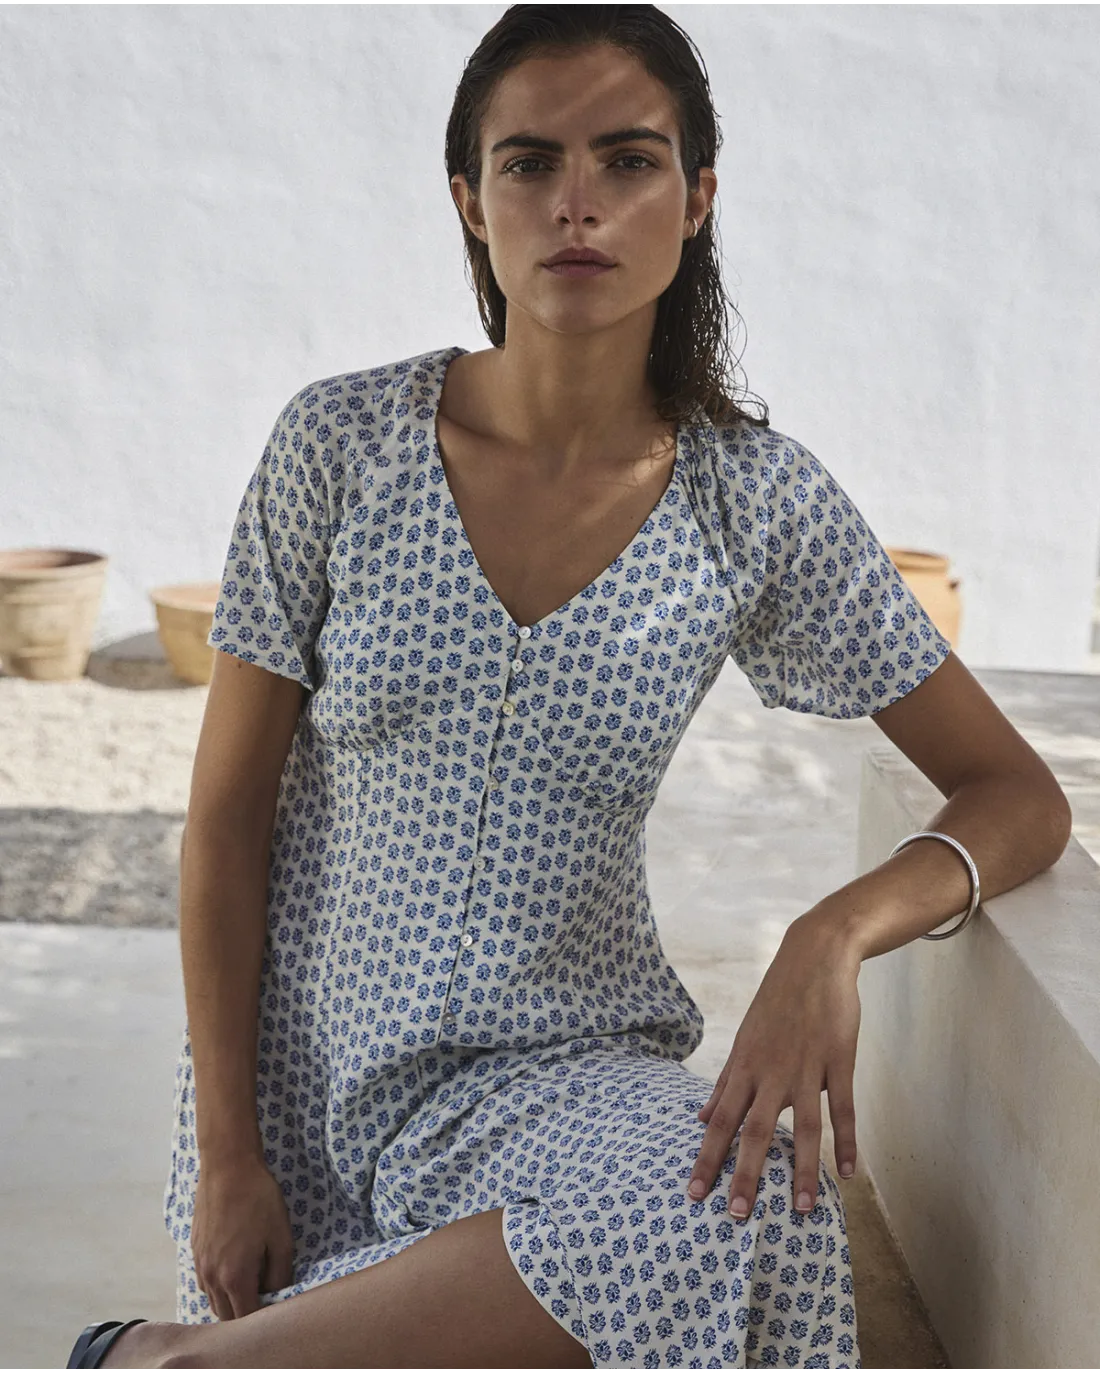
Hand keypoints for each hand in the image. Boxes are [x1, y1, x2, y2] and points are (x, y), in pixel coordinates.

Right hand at [191, 1153, 295, 1319]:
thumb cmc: (258, 1199)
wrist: (228, 1167)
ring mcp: (199, 1264)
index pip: (246, 1318)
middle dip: (245, 1314)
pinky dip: (218, 1286)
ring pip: (213, 1300)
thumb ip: (280, 1272)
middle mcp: (211, 1277)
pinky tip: (233, 1266)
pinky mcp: (193, 1250)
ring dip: (230, 1301)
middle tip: (265, 1296)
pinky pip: (204, 1282)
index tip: (277, 1309)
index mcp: (235, 1277)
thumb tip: (277, 1292)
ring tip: (251, 1282)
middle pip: (226, 1315)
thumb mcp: (281, 1236)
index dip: (263, 1318)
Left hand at [688, 912, 861, 1218]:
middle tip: (737, 1216)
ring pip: (804, 1126)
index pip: (720, 1120)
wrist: (814, 959)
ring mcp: (807, 1067)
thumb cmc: (777, 1002)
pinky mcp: (839, 1060)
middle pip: (756, 1130)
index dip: (707, 1157)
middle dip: (746, 1173)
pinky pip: (844, 1108)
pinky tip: (850, 1172)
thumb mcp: (745, 1039)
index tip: (694, 1194)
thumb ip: (726, 1082)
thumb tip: (701, 1117)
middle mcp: (771, 1071)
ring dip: (803, 1169)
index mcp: (744, 1066)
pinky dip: (848, 1141)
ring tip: (802, 1209)